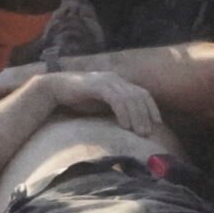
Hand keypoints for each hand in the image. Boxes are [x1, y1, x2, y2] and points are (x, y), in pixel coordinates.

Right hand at [45, 70, 160, 137]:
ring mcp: (106, 81)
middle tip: (148, 133)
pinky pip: (116, 100)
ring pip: (130, 98)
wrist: (55, 89)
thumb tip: (129, 126)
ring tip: (140, 133)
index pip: (142, 92)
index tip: (158, 123)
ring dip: (137, 117)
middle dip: (146, 115)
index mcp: (118, 82)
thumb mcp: (101, 105)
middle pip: (139, 96)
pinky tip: (125, 126)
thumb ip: (114, 110)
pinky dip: (124, 113)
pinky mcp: (97, 86)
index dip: (152, 107)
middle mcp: (115, 79)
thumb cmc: (78, 100)